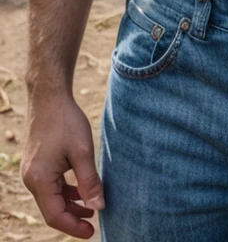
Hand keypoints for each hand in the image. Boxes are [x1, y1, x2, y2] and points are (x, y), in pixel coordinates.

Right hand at [21, 95, 104, 238]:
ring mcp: (32, 171)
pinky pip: (51, 186)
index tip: (92, 232)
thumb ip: (89, 182)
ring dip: (71, 205)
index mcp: (39, 180)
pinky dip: (66, 191)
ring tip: (92, 208)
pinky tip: (81, 191)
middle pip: (52, 209)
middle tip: (94, 224)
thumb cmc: (65, 121)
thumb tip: (99, 207)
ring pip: (52, 198)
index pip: (55, 216)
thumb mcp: (82, 151)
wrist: (49, 96)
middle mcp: (31, 179)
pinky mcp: (37, 164)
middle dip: (73, 218)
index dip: (73, 227)